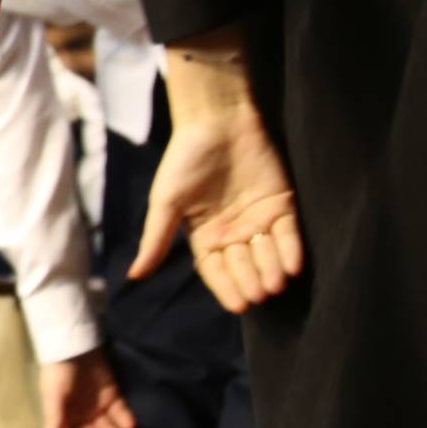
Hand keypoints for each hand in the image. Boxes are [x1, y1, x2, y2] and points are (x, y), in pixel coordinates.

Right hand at [42, 352, 134, 427]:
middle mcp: (81, 417)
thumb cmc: (60, 372)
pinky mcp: (113, 397)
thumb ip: (53, 418)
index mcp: (64, 418)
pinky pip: (120, 413)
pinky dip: (125, 420)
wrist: (75, 346)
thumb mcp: (54, 395)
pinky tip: (130, 425)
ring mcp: (98, 408)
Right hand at [136, 34, 304, 311]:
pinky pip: (289, 233)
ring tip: (276, 284)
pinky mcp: (281, 203)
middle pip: (245, 265)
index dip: (228, 288)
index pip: (217, 270)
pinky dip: (292, 250)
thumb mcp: (166, 202)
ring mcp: (258, 218)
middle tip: (259, 295)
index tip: (239, 306)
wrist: (215, 121)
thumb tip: (133, 276)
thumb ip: (157, 240)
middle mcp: (233, 231)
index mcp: (205, 235)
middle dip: (252, 280)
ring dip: (273, 269)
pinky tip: (293, 265)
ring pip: (268, 253)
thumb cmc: (184, 160)